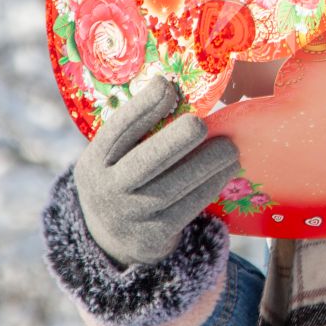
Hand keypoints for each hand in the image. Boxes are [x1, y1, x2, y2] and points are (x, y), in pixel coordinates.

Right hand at [73, 75, 241, 267]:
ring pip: (174, 185)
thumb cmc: (123, 179)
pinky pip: (189, 205)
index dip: (142, 106)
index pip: (118, 130)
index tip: (167, 85)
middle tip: (200, 124)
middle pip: (147, 160)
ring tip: (230, 147)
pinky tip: (228, 169)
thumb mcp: (114, 158)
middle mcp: (108, 189)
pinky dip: (212, 184)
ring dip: (207, 162)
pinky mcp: (157, 233)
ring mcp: (132, 214)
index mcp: (95, 161)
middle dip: (177, 139)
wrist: (114, 239)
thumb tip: (180, 91)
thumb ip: (136, 134)